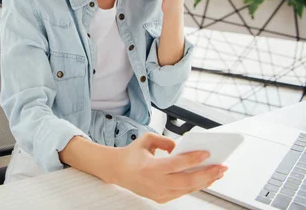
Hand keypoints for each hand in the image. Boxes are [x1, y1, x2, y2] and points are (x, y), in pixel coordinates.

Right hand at [109, 133, 225, 203]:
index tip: (207, 153)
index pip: (177, 164)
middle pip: (187, 181)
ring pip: (187, 189)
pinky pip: (182, 192)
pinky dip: (195, 186)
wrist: (117, 170)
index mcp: (150, 167)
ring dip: (205, 181)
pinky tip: (204, 179)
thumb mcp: (146, 140)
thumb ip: (165, 140)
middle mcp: (155, 183)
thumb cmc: (132, 154)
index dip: (193, 158)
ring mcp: (159, 193)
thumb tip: (181, 147)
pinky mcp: (161, 198)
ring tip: (218, 173)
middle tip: (222, 167)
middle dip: (207, 174)